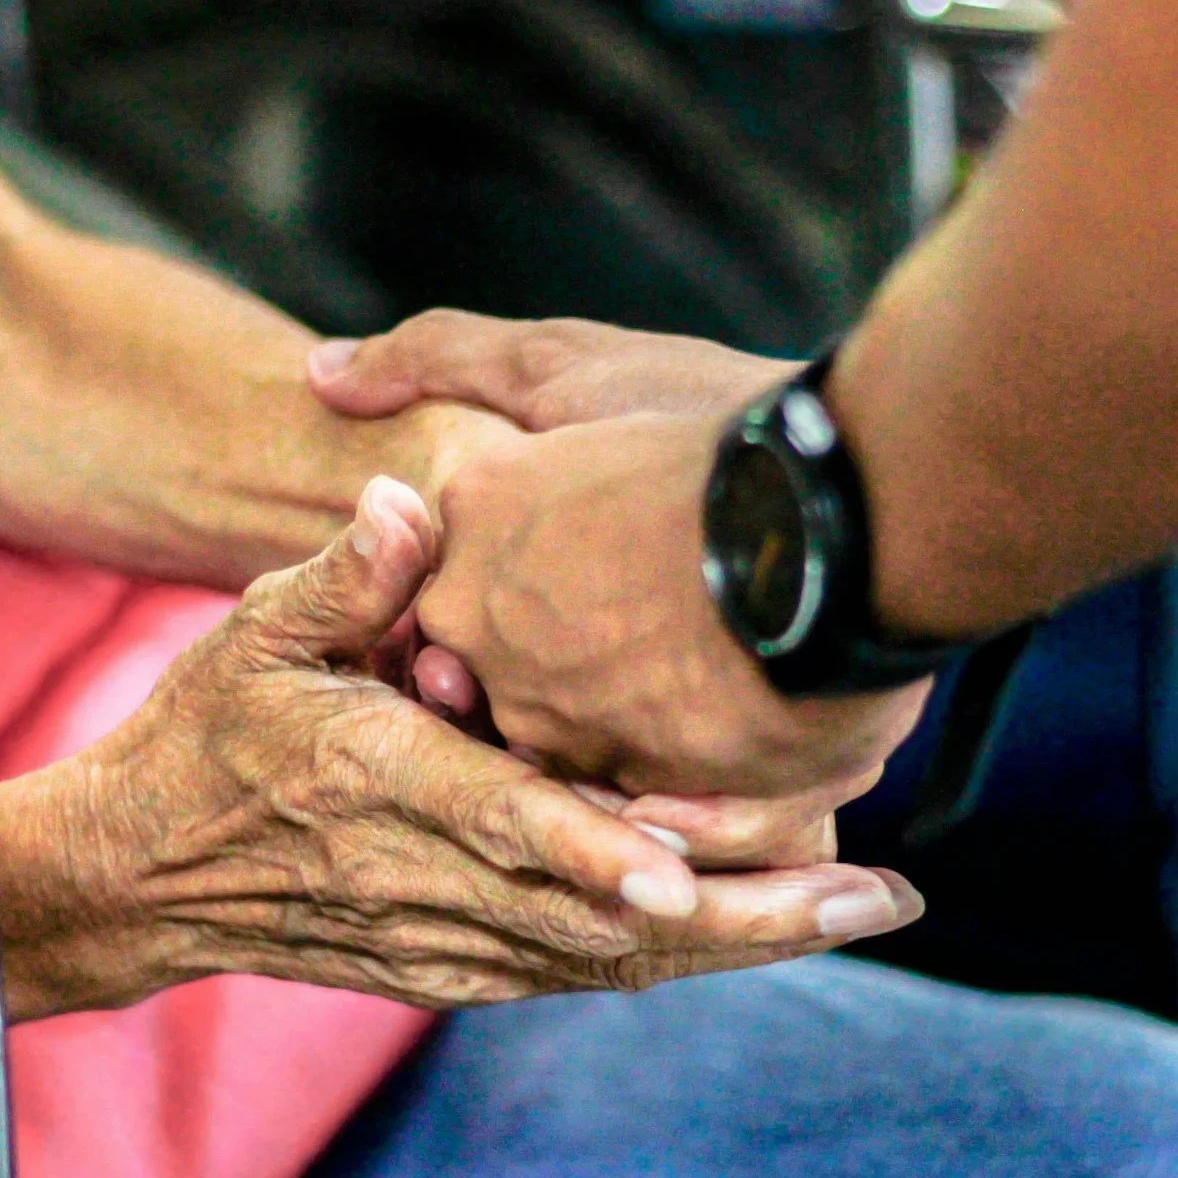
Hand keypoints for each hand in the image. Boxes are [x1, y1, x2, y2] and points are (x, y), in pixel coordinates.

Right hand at [0, 478, 920, 1014]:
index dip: (597, 853)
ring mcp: (441, 943)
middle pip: (599, 921)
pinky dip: (676, 956)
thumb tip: (417, 499)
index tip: (694, 874)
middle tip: (874, 897)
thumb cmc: (201, 739)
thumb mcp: (253, 635)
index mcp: (374, 787)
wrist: (133, 881)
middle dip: (742, 916)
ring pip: (610, 960)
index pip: (503, 825)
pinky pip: (580, 973)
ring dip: (736, 944)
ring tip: (860, 909)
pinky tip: (767, 929)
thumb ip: (347, 575)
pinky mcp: (452, 972)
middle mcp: (419, 882)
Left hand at [312, 311, 907, 813]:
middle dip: (558, 677)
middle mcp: (503, 664)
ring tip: (706, 696)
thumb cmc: (715, 432)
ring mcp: (582, 741)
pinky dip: (694, 800)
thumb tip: (323, 374)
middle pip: (505, 694)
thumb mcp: (570, 367)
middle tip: (637, 634)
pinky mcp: (666, 801)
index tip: (566, 573)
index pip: (441, 605)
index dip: (507, 591)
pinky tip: (739, 754)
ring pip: (583, 763)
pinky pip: (660, 819)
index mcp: (469, 561)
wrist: (854, 519)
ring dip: (629, 744)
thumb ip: (439, 359)